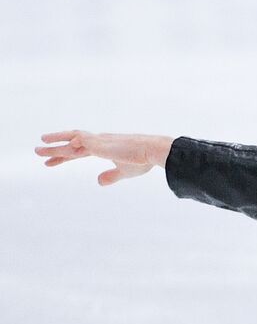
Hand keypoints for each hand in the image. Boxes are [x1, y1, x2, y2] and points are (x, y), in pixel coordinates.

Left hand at [34, 131, 172, 185]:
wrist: (152, 151)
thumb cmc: (142, 160)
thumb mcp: (124, 171)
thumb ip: (111, 176)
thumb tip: (98, 182)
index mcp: (102, 148)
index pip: (77, 152)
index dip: (63, 158)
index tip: (50, 162)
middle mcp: (97, 142)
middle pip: (70, 146)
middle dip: (54, 149)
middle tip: (37, 152)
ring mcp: (98, 141)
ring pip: (71, 142)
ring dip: (56, 144)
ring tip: (40, 145)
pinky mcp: (101, 144)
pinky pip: (81, 142)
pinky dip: (70, 144)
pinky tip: (62, 147)